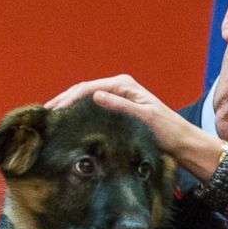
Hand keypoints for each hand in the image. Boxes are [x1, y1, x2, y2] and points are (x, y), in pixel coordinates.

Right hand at [44, 75, 223, 179]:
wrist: (183, 143)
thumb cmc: (168, 131)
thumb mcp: (145, 118)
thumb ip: (121, 106)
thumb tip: (95, 95)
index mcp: (124, 85)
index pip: (88, 88)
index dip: (68, 99)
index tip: (53, 111)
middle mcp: (119, 88)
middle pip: (83, 91)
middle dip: (63, 101)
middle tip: (44, 115)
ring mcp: (118, 99)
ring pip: (86, 100)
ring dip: (69, 107)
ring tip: (50, 119)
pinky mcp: (118, 111)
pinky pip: (93, 109)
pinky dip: (79, 114)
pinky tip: (69, 123)